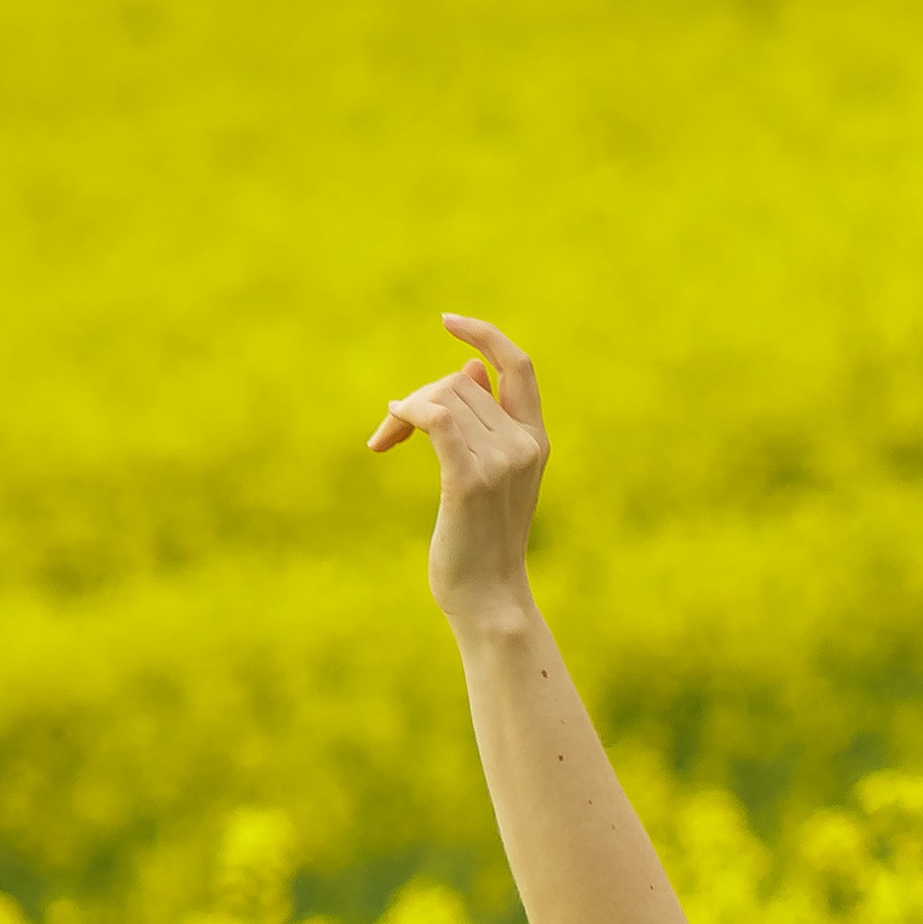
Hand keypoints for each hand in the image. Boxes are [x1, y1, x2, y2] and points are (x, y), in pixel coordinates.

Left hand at [368, 314, 548, 629]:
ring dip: (404, 412)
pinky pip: (436, 418)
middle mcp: (524, 444)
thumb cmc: (481, 544)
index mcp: (535, 440)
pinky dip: (407, 414)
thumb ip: (484, 424)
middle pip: (460, 383)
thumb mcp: (489, 478)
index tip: (448, 321)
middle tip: (391, 432)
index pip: (518, 365)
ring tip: (386, 440)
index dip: (485, 335)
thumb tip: (467, 370)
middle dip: (419, 397)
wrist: (489, 602)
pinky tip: (388, 432)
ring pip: (442, 397)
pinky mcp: (472, 480)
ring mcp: (502, 461)